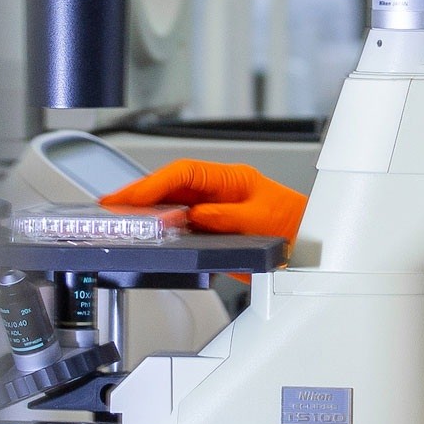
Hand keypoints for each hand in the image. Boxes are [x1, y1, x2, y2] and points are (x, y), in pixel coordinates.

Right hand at [102, 160, 307, 242]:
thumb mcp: (263, 219)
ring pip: (172, 206)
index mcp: (231, 180)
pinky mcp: (213, 234)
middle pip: (171, 188)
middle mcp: (219, 193)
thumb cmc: (296, 225)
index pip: (185, 174)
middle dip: (140, 194)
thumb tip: (195, 214)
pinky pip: (181, 228)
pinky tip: (146, 236)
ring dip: (146, 212)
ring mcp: (214, 212)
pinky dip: (161, 232)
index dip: (156, 184)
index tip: (135, 196)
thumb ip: (228, 217)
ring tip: (119, 219)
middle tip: (111, 205)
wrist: (312, 249)